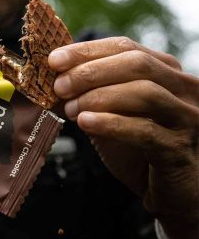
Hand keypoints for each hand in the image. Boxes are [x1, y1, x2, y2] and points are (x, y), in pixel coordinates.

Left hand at [49, 37, 198, 238]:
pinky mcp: (180, 149)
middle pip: (136, 63)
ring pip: (144, 92)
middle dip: (90, 71)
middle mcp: (184, 88)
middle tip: (59, 85)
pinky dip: (110, 123)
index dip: (86, 50)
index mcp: (166, 70)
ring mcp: (187, 117)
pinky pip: (145, 131)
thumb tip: (52, 77)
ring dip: (98, 97)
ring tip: (70, 109)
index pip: (124, 47)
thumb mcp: (110, 112)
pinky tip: (85, 122)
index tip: (54, 60)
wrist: (168, 191)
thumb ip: (89, 92)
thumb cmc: (138, 147)